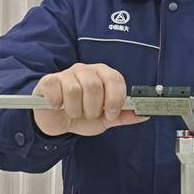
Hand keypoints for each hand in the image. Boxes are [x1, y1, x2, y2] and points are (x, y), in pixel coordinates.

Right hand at [30, 64, 147, 136]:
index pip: (115, 79)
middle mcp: (86, 70)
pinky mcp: (49, 80)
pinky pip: (56, 90)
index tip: (110, 114)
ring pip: (75, 90)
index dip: (115, 99)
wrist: (57, 123)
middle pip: (94, 86)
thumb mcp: (105, 120)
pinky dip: (59, 104)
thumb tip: (144, 113)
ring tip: (74, 112)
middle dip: (93, 108)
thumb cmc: (82, 117)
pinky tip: (59, 106)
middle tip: (89, 115)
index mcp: (103, 75)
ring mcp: (66, 73)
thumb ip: (123, 116)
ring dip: (76, 110)